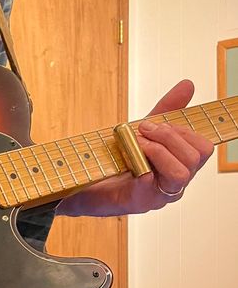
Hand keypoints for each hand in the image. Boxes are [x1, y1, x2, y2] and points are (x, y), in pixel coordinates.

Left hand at [59, 80, 214, 216]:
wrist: (83, 185)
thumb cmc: (117, 160)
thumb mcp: (143, 131)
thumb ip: (166, 110)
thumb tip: (188, 84)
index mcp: (180, 166)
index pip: (204, 148)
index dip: (184, 131)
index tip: (156, 123)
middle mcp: (176, 184)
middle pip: (195, 158)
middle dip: (169, 136)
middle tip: (142, 130)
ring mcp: (159, 196)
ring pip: (181, 174)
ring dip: (158, 150)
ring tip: (136, 143)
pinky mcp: (139, 203)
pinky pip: (151, 186)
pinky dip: (142, 166)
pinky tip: (128, 157)